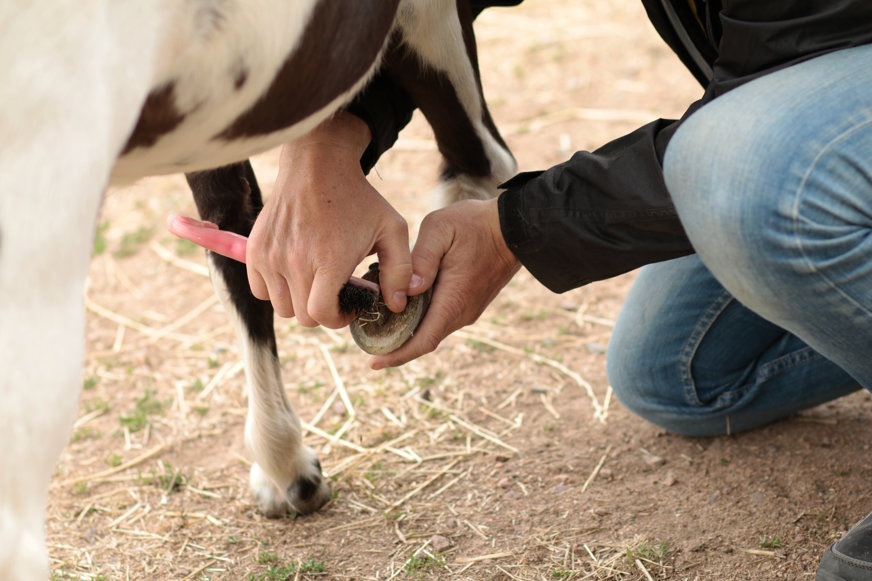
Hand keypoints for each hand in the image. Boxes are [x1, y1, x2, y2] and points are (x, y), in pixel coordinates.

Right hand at [245, 112, 412, 327]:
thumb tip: (397, 306)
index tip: (349, 306)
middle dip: (323, 311)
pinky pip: (259, 290)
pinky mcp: (256, 249)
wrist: (318, 164)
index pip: (321, 314)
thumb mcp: (392, 228)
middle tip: (336, 292)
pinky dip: (275, 289)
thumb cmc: (359, 198)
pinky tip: (295, 273)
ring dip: (299, 302)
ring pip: (280, 307)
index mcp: (329, 260)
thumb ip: (400, 270)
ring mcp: (271, 256)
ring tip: (316, 281)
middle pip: (302, 316)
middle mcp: (295, 261)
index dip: (338, 319)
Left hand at [370, 198, 520, 368]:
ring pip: (433, 329)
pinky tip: (403, 310)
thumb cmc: (475, 224)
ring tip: (379, 327)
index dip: (397, 355)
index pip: (423, 340)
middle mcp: (463, 312)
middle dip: (396, 346)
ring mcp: (468, 309)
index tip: (374, 363)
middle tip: (365, 341)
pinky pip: (441, 318)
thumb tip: (407, 289)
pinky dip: (420, 321)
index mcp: (454, 300)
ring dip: (408, 333)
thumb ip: (421, 259)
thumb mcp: (441, 230)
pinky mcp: (470, 301)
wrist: (515, 228)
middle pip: (424, 340)